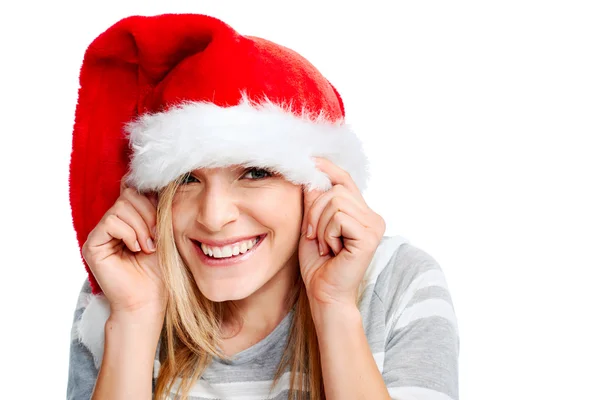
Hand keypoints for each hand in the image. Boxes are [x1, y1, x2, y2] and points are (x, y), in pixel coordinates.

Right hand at [82, 177, 165, 319]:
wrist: (149, 299)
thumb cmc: (158, 271)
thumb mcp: (162, 233)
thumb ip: (156, 210)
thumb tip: (156, 184)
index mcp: (128, 221)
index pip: (135, 193)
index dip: (151, 202)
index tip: (162, 223)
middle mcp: (111, 225)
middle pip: (128, 196)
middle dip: (148, 214)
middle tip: (155, 238)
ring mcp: (100, 234)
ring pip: (121, 207)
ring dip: (140, 226)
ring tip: (147, 247)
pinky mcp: (92, 245)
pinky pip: (111, 221)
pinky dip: (129, 233)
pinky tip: (136, 249)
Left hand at [298, 157, 385, 306]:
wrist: (324, 294)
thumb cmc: (318, 264)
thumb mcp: (311, 225)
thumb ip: (314, 201)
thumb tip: (311, 174)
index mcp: (361, 212)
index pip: (345, 180)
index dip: (327, 168)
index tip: (311, 159)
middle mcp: (372, 216)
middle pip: (335, 189)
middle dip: (314, 210)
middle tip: (313, 235)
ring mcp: (374, 225)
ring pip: (335, 201)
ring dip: (319, 224)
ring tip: (324, 245)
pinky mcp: (370, 236)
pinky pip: (338, 217)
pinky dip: (326, 232)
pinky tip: (331, 250)